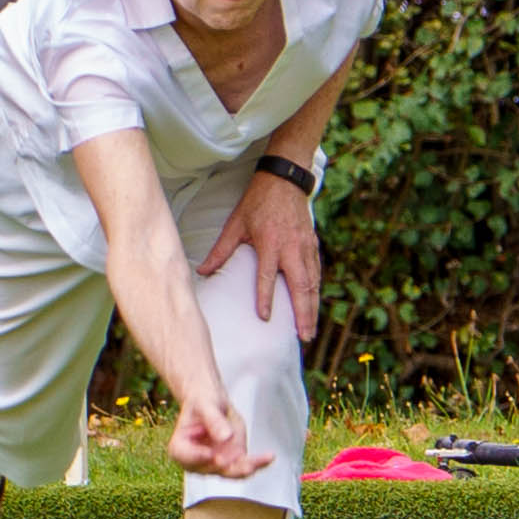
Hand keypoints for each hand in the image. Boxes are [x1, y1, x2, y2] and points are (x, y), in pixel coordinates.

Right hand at [169, 392, 274, 482]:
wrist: (212, 403)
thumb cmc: (202, 402)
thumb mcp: (206, 405)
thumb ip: (214, 421)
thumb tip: (225, 437)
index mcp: (180, 447)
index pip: (185, 457)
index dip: (197, 458)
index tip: (211, 455)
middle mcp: (197, 461)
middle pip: (211, 468)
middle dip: (228, 467)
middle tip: (242, 463)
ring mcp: (215, 463)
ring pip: (230, 472)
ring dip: (246, 467)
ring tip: (263, 459)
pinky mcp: (232, 461)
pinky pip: (244, 466)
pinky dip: (258, 463)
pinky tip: (269, 457)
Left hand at [200, 162, 320, 337]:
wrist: (285, 180)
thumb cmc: (257, 203)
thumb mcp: (235, 224)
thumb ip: (220, 251)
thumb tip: (202, 273)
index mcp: (269, 243)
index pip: (266, 276)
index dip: (265, 297)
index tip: (265, 318)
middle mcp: (291, 248)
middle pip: (300, 286)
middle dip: (303, 314)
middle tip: (303, 337)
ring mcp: (305, 247)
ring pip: (312, 283)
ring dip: (312, 308)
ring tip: (309, 330)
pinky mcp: (313, 244)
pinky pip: (316, 273)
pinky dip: (315, 292)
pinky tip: (313, 307)